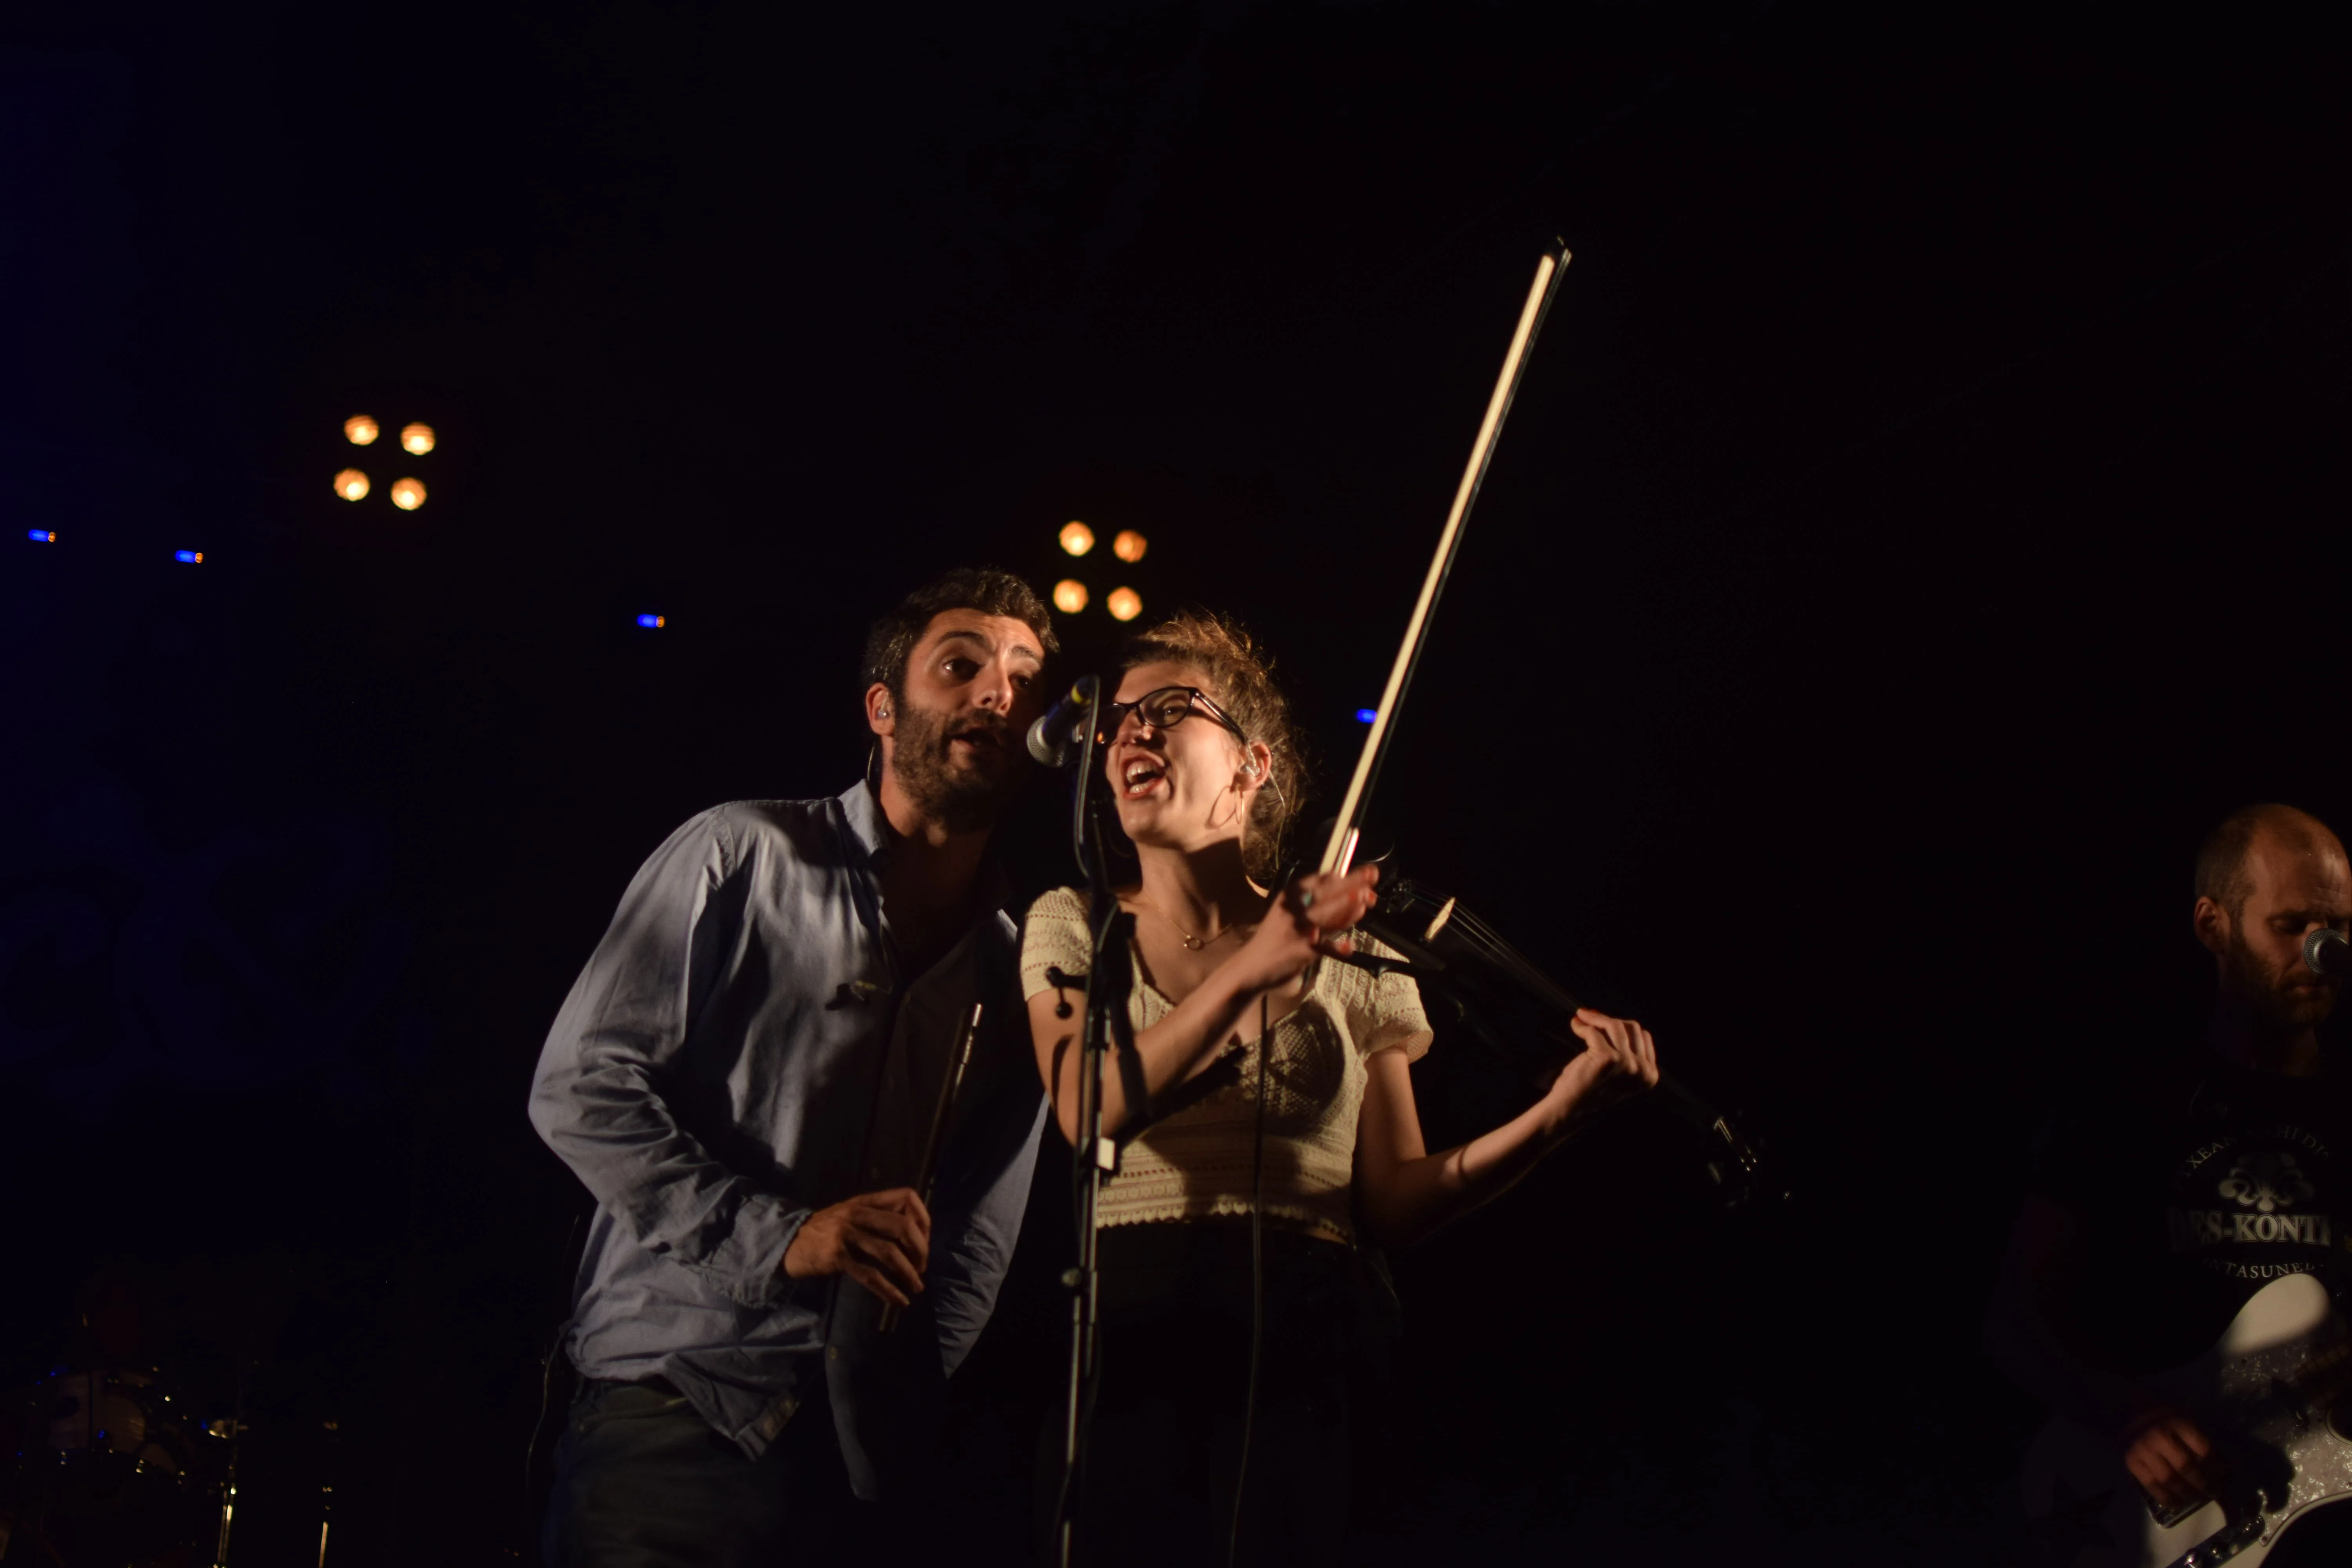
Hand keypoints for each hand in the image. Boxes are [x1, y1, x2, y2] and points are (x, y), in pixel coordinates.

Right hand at [781, 1188, 931, 1306]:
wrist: (788, 1243)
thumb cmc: (825, 1231)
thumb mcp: (850, 1214)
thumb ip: (876, 1217)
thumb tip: (914, 1238)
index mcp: (865, 1201)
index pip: (906, 1197)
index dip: (923, 1219)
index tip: (924, 1241)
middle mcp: (857, 1213)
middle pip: (903, 1226)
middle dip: (920, 1250)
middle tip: (922, 1267)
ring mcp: (846, 1234)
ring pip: (889, 1252)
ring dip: (908, 1273)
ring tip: (917, 1287)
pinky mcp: (836, 1256)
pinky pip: (870, 1275)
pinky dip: (888, 1290)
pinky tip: (899, 1301)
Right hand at [1228, 865, 1383, 994]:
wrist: (1252, 965)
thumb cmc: (1276, 936)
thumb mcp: (1289, 912)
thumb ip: (1313, 900)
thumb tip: (1344, 885)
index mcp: (1290, 896)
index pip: (1318, 880)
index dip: (1343, 875)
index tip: (1364, 873)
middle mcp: (1293, 909)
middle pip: (1325, 893)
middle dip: (1351, 883)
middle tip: (1372, 876)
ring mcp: (1297, 929)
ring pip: (1325, 915)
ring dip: (1346, 907)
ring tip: (1365, 900)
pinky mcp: (1301, 951)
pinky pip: (1323, 948)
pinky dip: (1336, 948)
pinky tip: (1349, 947)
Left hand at [1541, 1008, 1659, 1129]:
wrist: (1572, 1108)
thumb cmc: (1591, 1087)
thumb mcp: (1618, 1070)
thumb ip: (1624, 1048)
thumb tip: (1611, 1017)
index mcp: (1650, 1074)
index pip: (1642, 1036)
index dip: (1622, 1026)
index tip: (1603, 1022)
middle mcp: (1642, 1070)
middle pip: (1631, 1027)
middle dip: (1609, 1020)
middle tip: (1590, 1018)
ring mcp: (1626, 1063)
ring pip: (1615, 1025)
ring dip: (1595, 1018)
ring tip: (1582, 1018)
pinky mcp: (1607, 1058)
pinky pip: (1593, 1031)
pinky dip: (1582, 1027)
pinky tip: (1575, 1026)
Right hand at [2120, 1404, 2218, 1514]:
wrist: (2127, 1412)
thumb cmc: (2162, 1418)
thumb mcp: (2183, 1419)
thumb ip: (2198, 1440)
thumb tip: (2219, 1467)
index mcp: (2176, 1423)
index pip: (2203, 1449)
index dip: (2216, 1465)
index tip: (2222, 1475)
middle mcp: (2159, 1437)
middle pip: (2186, 1466)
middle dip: (2203, 1483)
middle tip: (2213, 1492)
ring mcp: (2143, 1450)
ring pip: (2170, 1479)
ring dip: (2187, 1493)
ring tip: (2197, 1498)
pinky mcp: (2131, 1462)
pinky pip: (2151, 1485)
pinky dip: (2165, 1498)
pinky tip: (2176, 1505)